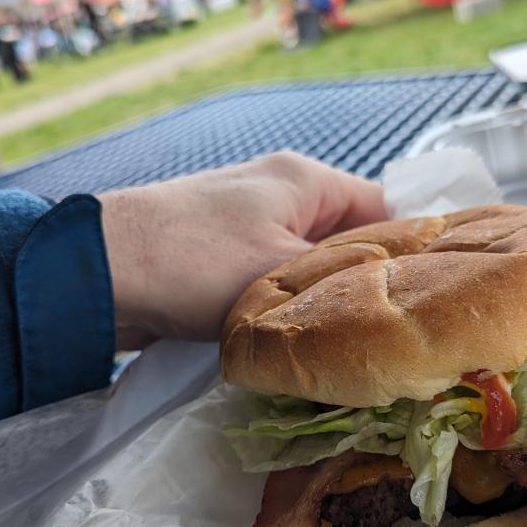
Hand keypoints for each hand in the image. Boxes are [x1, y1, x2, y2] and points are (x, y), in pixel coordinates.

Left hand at [99, 152, 386, 348]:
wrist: (95, 274)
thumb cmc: (195, 261)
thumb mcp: (283, 273)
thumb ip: (344, 284)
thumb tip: (390, 305)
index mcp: (305, 180)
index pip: (386, 208)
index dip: (413, 252)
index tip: (431, 300)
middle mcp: (279, 194)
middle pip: (348, 241)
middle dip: (365, 285)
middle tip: (393, 334)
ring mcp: (246, 226)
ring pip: (309, 268)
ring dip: (321, 303)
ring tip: (348, 346)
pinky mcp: (218, 259)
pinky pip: (272, 284)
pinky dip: (285, 311)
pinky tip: (297, 345)